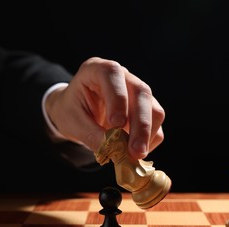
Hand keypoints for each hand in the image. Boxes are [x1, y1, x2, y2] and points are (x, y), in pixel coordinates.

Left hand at [45, 57, 164, 158]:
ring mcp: (137, 91)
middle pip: (141, 93)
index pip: (113, 74)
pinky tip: (134, 153)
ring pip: (154, 109)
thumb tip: (115, 149)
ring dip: (148, 135)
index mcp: (97, 69)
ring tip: (134, 156)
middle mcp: (122, 76)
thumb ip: (91, 134)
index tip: (116, 124)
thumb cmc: (72, 111)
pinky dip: (149, 141)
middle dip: (140, 124)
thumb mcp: (73, 122)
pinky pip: (156, 124)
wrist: (76, 112)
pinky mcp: (146, 108)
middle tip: (134, 151)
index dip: (117, 99)